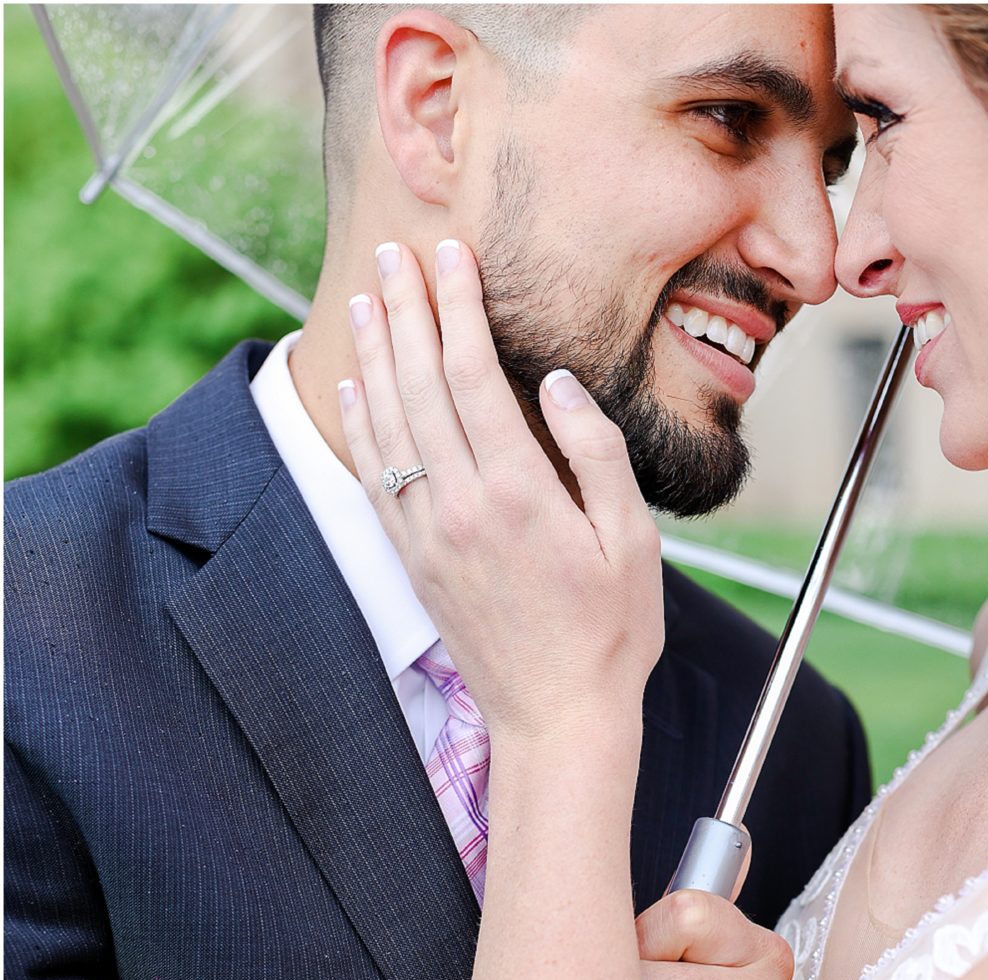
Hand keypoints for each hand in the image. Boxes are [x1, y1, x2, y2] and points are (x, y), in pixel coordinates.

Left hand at [339, 240, 663, 741]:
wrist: (556, 719)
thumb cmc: (611, 634)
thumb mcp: (631, 542)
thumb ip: (594, 454)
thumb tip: (555, 382)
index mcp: (518, 493)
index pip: (473, 375)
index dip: (457, 307)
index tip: (451, 255)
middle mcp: (460, 507)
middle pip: (420, 387)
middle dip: (407, 312)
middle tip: (395, 253)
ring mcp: (428, 536)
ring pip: (388, 426)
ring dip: (376, 356)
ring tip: (369, 299)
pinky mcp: (414, 562)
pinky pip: (375, 479)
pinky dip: (361, 426)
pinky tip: (355, 387)